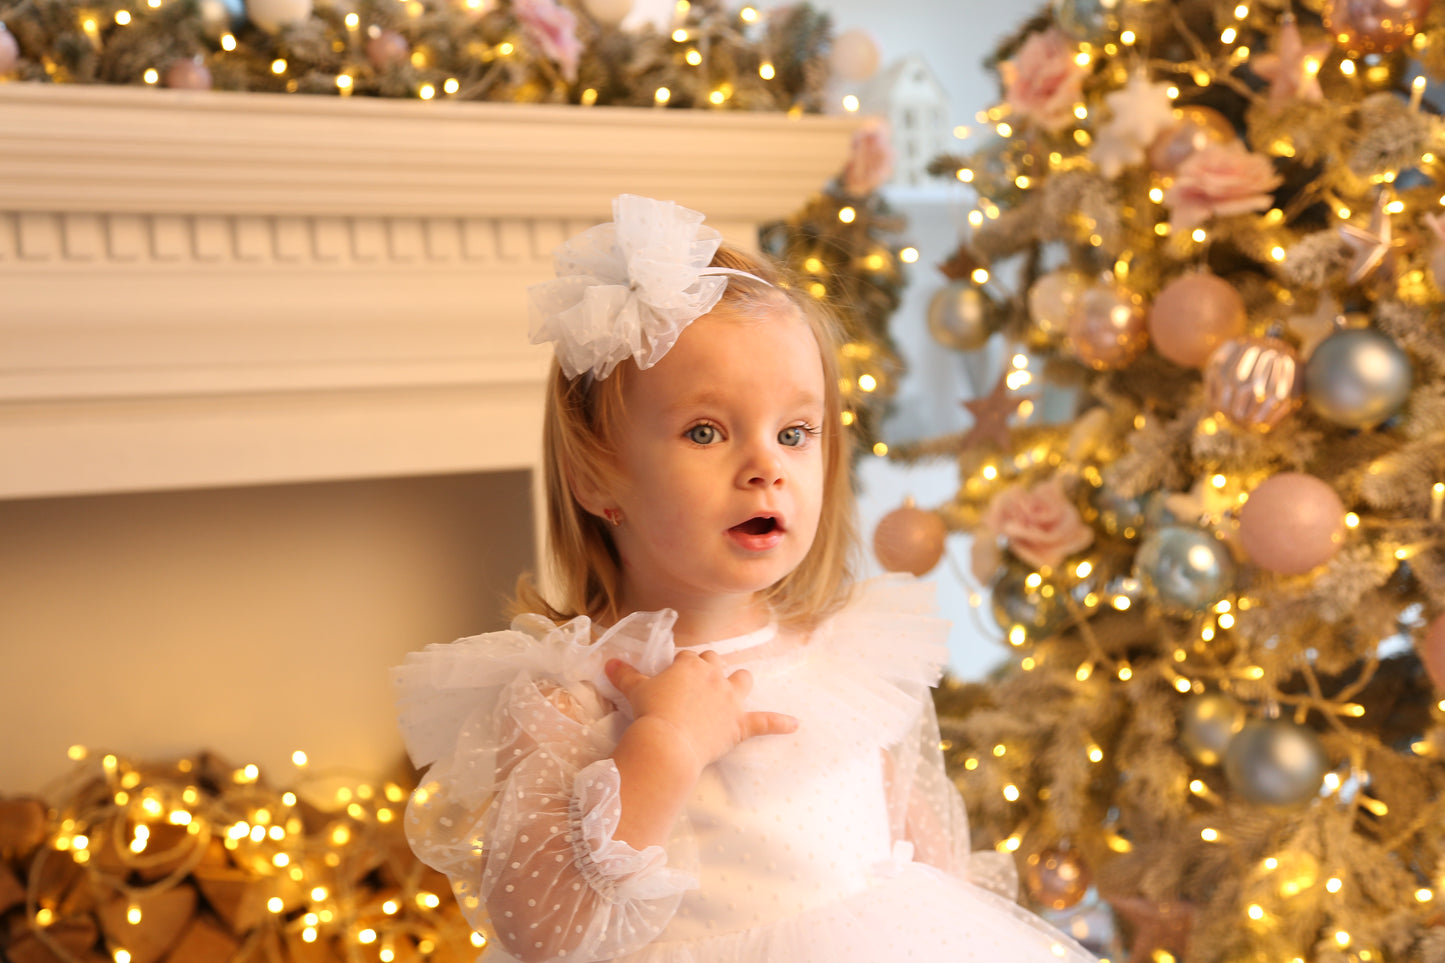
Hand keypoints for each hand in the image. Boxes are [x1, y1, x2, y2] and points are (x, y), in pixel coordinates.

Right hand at [605, 651, 797, 775]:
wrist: (668, 742)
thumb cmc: (651, 712)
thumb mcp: (634, 690)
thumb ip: (625, 674)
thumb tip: (609, 661)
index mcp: (690, 665)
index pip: (689, 658)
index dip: (682, 667)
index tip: (673, 677)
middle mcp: (714, 677)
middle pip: (716, 662)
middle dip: (710, 669)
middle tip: (696, 685)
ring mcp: (730, 700)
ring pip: (742, 680)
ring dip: (739, 683)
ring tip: (735, 689)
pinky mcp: (739, 725)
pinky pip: (765, 722)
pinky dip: (779, 723)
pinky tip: (794, 724)